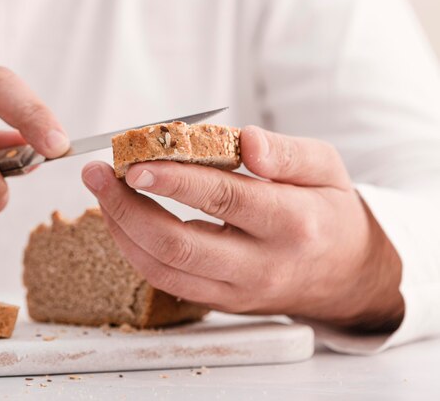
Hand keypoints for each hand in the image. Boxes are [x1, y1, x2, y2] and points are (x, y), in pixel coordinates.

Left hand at [82, 126, 403, 330]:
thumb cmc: (329, 211)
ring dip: (121, 229)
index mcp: (293, 222)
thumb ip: (286, 152)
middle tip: (97, 174)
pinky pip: (165, 281)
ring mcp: (238, 291)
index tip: (134, 162)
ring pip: (163, 268)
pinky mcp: (220, 303)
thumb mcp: (325, 167)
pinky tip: (120, 218)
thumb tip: (247, 139)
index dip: (174, 180)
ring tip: (101, 191)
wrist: (346, 276)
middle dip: (127, 207)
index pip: (223, 199)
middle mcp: (262, 264)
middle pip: (179, 244)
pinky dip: (134, 250)